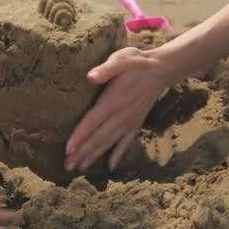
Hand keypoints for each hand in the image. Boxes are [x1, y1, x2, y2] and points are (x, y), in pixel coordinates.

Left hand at [65, 47, 172, 171]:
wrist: (161, 70)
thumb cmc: (137, 63)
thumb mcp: (121, 60)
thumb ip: (106, 69)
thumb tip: (90, 77)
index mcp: (112, 101)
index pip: (92, 122)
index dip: (79, 136)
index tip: (68, 150)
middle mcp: (120, 116)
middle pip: (98, 138)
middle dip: (82, 153)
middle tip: (68, 166)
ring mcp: (129, 122)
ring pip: (109, 143)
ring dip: (94, 156)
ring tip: (81, 168)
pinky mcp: (136, 123)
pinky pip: (125, 143)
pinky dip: (117, 155)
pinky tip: (111, 166)